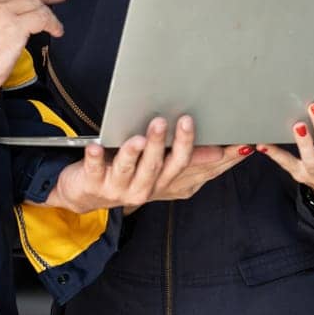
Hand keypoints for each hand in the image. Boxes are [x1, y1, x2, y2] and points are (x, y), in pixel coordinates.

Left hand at [46, 115, 241, 213]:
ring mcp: (119, 188)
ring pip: (132, 168)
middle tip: (181, 120)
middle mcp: (145, 188)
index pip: (192, 169)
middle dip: (174, 144)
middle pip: (164, 167)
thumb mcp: (156, 167)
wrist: (83, 194)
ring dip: (137, 151)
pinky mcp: (93, 183)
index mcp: (163, 183)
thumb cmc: (125, 173)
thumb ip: (181, 157)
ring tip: (140, 137)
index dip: (211, 157)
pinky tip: (95, 146)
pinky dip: (95, 157)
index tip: (230, 142)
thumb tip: (219, 149)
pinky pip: (95, 169)